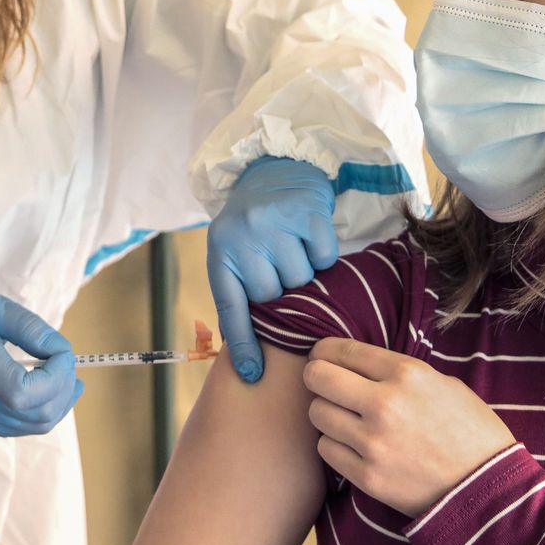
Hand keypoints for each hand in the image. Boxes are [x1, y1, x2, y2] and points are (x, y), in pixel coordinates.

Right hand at [0, 294, 82, 435]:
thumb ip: (28, 327)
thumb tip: (60, 349)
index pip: (31, 391)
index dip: (58, 373)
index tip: (59, 349)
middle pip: (40, 413)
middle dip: (64, 387)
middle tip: (66, 360)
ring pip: (36, 426)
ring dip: (60, 402)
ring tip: (69, 378)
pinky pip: (24, 427)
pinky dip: (45, 411)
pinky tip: (52, 391)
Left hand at [207, 157, 338, 383]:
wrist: (275, 169)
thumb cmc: (253, 223)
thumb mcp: (232, 252)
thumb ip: (239, 293)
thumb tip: (251, 356)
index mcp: (221, 252)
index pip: (232, 308)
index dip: (242, 344)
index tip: (251, 375)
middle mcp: (244, 237)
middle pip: (274, 296)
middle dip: (281, 292)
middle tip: (279, 269)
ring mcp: (275, 223)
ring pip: (301, 280)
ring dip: (302, 272)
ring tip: (292, 249)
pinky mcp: (307, 213)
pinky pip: (324, 258)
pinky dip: (321, 254)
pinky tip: (308, 237)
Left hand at [304, 337, 516, 517]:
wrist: (488, 489)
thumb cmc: (471, 431)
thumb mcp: (443, 383)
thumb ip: (399, 372)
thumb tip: (359, 365)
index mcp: (406, 373)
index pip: (342, 350)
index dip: (325, 350)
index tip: (323, 355)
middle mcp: (385, 403)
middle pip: (317, 377)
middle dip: (316, 377)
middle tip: (324, 384)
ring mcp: (374, 442)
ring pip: (317, 414)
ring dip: (326, 413)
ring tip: (343, 417)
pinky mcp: (367, 476)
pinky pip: (327, 450)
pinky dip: (335, 445)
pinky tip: (352, 444)